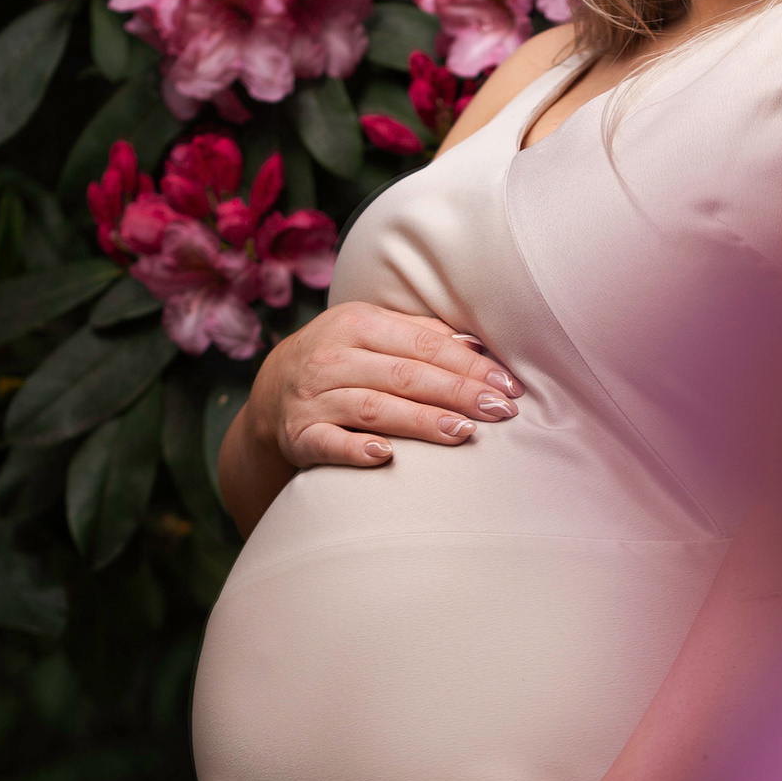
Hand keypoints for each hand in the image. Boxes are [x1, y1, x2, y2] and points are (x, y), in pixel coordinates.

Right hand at [251, 301, 521, 475]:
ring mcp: (315, 397)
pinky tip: (383, 456)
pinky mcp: (300, 434)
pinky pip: (328, 442)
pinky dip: (354, 449)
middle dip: (458, 393)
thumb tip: (479, 346)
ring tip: (462, 432)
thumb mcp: (375, 333)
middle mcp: (334, 357)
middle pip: (406, 376)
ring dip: (420, 421)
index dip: (470, 366)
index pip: (425, 345)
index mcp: (359, 324)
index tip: (508, 386)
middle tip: (500, 411)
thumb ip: (424, 336)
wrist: (273, 391)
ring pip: (375, 408)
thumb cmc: (345, 359)